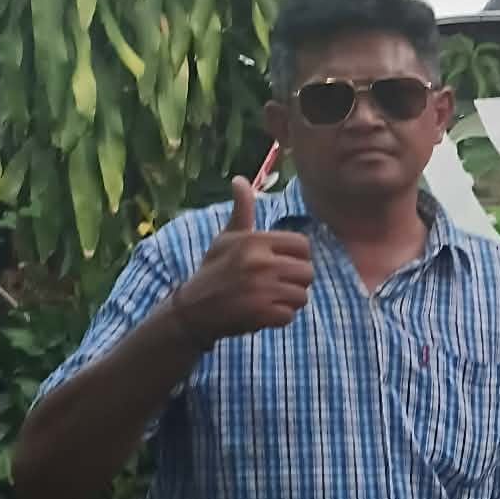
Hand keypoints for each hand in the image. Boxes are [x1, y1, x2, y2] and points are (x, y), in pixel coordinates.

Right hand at [172, 177, 313, 346]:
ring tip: (268, 299)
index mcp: (255, 241)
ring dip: (288, 301)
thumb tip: (239, 179)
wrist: (191, 310)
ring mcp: (262, 289)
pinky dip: (279, 318)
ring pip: (301, 296)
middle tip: (275, 285)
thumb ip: (242, 211)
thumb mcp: (226, 238)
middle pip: (308, 272)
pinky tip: (262, 314)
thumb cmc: (213, 270)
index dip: (297, 257)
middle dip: (295, 282)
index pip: (303, 245)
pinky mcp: (261, 314)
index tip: (282, 264)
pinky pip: (290, 316)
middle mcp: (260, 262)